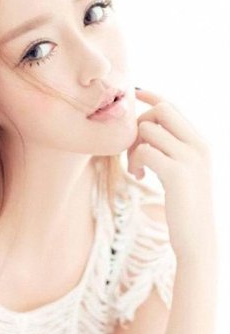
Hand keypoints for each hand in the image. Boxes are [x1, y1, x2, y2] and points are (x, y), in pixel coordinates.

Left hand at [127, 87, 215, 259]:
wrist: (198, 238)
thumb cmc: (185, 207)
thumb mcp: (183, 173)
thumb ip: (172, 151)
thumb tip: (148, 134)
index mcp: (201, 142)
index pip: (174, 107)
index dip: (151, 96)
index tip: (134, 94)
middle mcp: (199, 145)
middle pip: (161, 109)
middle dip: (139, 123)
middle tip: (133, 150)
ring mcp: (190, 158)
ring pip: (149, 129)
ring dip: (133, 147)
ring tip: (136, 169)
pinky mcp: (177, 174)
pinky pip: (146, 151)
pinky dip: (135, 161)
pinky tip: (139, 177)